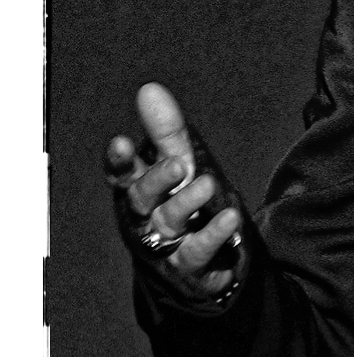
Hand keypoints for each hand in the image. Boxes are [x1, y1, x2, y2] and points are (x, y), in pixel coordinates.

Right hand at [103, 83, 245, 300]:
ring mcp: (166, 244)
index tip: (121, 143)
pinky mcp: (189, 265)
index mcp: (138, 191)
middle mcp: (144, 218)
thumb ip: (167, 132)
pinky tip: (231, 218)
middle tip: (177, 164)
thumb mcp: (179, 166)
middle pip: (141, 199)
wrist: (198, 267)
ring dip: (187, 203)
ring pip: (169, 222)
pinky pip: (198, 250)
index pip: (122, 175)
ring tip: (208, 184)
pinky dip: (214, 234)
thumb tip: (149, 89)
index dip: (119, 162)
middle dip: (156, 181)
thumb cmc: (182, 206)